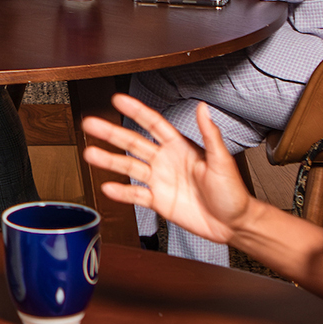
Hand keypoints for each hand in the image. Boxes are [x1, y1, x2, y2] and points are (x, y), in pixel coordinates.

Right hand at [80, 93, 256, 244]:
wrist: (232, 223)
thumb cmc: (232, 192)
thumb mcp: (222, 160)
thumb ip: (210, 134)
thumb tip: (203, 108)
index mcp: (180, 147)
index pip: (153, 124)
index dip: (136, 111)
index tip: (119, 100)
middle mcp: (166, 161)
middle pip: (132, 143)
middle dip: (111, 133)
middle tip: (91, 124)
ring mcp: (160, 181)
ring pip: (129, 167)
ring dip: (109, 160)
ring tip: (90, 154)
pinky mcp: (158, 201)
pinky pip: (135, 195)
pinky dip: (121, 192)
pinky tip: (108, 187)